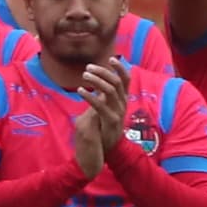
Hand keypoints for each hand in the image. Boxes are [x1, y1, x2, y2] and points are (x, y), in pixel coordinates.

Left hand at [69, 58, 128, 174]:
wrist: (107, 148)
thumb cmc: (103, 125)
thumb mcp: (105, 107)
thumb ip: (104, 95)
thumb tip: (98, 80)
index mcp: (122, 99)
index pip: (126, 80)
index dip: (120, 68)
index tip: (111, 58)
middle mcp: (123, 103)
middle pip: (116, 82)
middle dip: (103, 72)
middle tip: (88, 68)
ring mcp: (118, 112)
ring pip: (110, 90)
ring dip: (96, 80)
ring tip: (84, 75)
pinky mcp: (111, 121)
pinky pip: (100, 105)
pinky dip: (90, 95)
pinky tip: (80, 90)